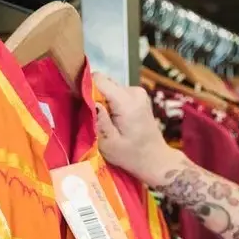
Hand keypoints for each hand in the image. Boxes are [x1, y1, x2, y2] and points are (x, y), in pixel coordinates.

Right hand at [94, 71, 184, 185]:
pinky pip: (117, 92)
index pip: (99, 79)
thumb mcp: (109, 144)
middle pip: (104, 82)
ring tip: (106, 121)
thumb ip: (99, 120)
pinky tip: (114, 119)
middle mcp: (134, 92)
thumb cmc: (131, 156)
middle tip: (95, 117)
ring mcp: (138, 92)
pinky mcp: (138, 96)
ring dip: (103, 101)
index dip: (87, 88)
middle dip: (95, 96)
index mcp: (127, 102)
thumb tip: (90, 100)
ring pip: (109, 87)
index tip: (83, 105)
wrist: (156, 159)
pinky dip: (111, 103)